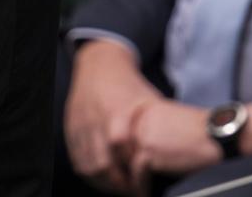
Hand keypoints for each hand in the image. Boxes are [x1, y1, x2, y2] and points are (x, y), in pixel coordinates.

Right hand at [65, 40, 162, 194]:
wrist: (100, 66)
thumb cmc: (129, 85)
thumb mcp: (151, 102)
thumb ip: (159, 128)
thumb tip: (180, 153)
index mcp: (119, 115)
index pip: (124, 153)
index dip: (134, 175)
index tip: (144, 186)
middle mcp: (97, 122)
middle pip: (104, 165)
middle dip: (119, 184)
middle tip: (132, 191)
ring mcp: (81, 126)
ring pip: (88, 166)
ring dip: (103, 182)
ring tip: (117, 188)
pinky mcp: (71, 129)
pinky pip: (76, 159)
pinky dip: (88, 173)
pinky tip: (100, 177)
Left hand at [127, 100, 220, 195]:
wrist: (223, 135)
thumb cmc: (206, 132)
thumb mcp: (176, 122)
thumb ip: (156, 131)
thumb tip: (144, 153)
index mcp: (146, 111)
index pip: (125, 134)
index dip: (127, 154)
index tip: (129, 169)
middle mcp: (140, 121)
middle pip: (123, 149)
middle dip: (128, 167)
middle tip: (132, 183)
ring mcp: (142, 136)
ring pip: (128, 162)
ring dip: (134, 179)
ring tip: (141, 190)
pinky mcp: (148, 152)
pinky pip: (138, 174)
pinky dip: (142, 186)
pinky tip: (149, 192)